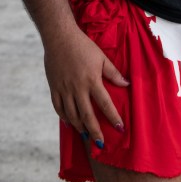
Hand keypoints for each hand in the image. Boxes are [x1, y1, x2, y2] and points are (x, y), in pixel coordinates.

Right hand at [43, 26, 128, 146]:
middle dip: (95, 132)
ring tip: (86, 136)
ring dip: (80, 127)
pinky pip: (58, 108)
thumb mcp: (101, 57)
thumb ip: (113, 73)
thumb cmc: (83, 45)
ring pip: (72, 115)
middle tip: (101, 144)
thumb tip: (127, 84)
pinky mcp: (54, 88)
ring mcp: (64, 89)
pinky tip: (70, 123)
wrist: (59, 37)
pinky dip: (64, 118)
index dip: (113, 117)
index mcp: (91, 80)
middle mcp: (77, 88)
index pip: (105, 104)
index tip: (120, 128)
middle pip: (87, 115)